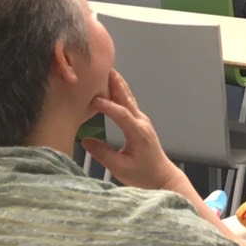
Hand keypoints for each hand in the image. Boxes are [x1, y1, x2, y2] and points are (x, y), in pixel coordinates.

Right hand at [80, 70, 185, 192]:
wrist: (161, 177)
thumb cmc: (142, 175)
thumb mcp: (120, 167)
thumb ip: (103, 153)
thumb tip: (84, 140)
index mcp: (138, 132)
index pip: (121, 114)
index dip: (107, 106)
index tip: (92, 99)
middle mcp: (141, 122)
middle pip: (127, 99)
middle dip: (115, 83)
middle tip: (104, 68)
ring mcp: (141, 121)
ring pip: (128, 100)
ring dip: (117, 86)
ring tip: (107, 72)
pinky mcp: (139, 124)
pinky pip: (128, 105)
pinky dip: (119, 95)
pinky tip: (111, 90)